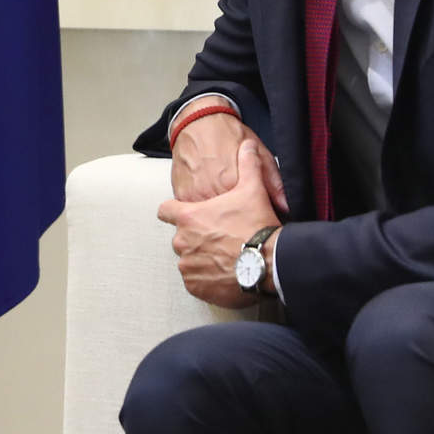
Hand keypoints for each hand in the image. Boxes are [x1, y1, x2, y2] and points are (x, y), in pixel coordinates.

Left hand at [157, 138, 281, 308]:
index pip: (165, 211)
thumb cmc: (257, 226)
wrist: (268, 263)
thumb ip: (247, 165)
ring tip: (225, 258)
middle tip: (219, 240)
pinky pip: (195, 282)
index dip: (174, 212)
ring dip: (201, 260)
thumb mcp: (253, 190)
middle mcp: (182, 242)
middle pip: (181, 238)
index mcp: (189, 217)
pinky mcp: (196, 287)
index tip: (187, 216)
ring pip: (188, 261)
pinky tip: (225, 273)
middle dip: (196, 239)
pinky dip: (206, 280)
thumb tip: (246, 146)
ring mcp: (187, 266)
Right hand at [171, 102, 287, 211]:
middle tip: (238, 203)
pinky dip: (202, 206)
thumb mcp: (261, 154)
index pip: (247, 215)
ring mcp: (193, 195)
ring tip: (222, 196)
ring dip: (216, 214)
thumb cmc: (228, 135)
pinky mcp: (182, 195)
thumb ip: (273, 183)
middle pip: (226, 219)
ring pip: (208, 218)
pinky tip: (208, 191)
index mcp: (232, 186)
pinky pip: (195, 210)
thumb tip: (284, 205)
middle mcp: (210, 192)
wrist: (199, 121)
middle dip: (234, 217)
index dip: (251, 214)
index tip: (252, 210)